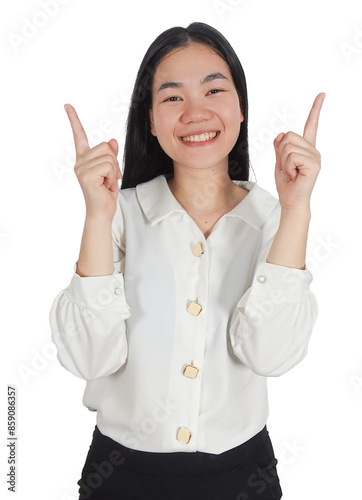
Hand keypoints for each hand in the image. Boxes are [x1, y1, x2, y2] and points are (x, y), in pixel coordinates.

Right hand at [64, 103, 121, 220]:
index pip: (79, 136)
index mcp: (84, 159)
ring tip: (107, 183)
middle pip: (106, 146)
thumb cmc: (105, 194)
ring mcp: (81, 168)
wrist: (102, 213)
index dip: (74, 120)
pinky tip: (106, 187)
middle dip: (114, 163)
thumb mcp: (111, 171)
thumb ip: (111, 156)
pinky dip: (113, 177)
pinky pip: (109, 165)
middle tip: (109, 179)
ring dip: (114, 171)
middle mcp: (80, 162)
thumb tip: (112, 140)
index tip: (67, 105)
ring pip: (109, 156)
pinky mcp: (86, 174)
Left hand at [273, 92, 324, 210]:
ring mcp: (315, 156)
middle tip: (287, 168)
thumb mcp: (279, 162)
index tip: (322, 94)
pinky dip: (287, 167)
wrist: (290, 201)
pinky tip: (294, 175)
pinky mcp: (313, 163)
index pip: (311, 125)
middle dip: (280, 153)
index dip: (316, 109)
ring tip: (291, 173)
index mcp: (306, 148)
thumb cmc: (287, 184)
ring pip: (287, 146)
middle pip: (288, 136)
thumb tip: (281, 135)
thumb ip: (280, 147)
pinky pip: (291, 156)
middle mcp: (313, 150)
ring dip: (283, 162)